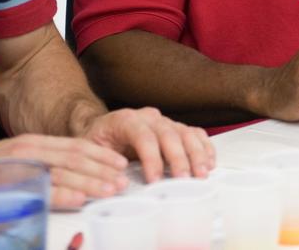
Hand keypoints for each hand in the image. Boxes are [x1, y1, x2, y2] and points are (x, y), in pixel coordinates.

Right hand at [0, 133, 131, 209]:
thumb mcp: (15, 166)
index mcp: (34, 144)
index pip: (74, 147)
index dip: (99, 156)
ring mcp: (17, 164)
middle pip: (74, 158)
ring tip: (109, 190)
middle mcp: (28, 148)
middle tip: (122, 181)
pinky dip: (60, 194)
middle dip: (101, 170)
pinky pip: (38, 188)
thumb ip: (40, 170)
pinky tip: (77, 200)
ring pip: (61, 172)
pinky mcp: (5, 181)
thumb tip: (69, 183)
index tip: (119, 165)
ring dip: (89, 182)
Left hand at [81, 107, 214, 183]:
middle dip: (178, 157)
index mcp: (125, 120)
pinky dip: (204, 147)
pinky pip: (194, 133)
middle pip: (168, 133)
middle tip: (184, 179)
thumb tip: (118, 181)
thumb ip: (104, 164)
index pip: (143, 135)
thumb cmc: (97, 142)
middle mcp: (147, 117)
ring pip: (185, 132)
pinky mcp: (174, 128)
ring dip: (196, 153)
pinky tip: (209, 162)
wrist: (100, 128)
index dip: (151, 158)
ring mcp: (163, 121)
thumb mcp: (90, 152)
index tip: (154, 180)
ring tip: (202, 173)